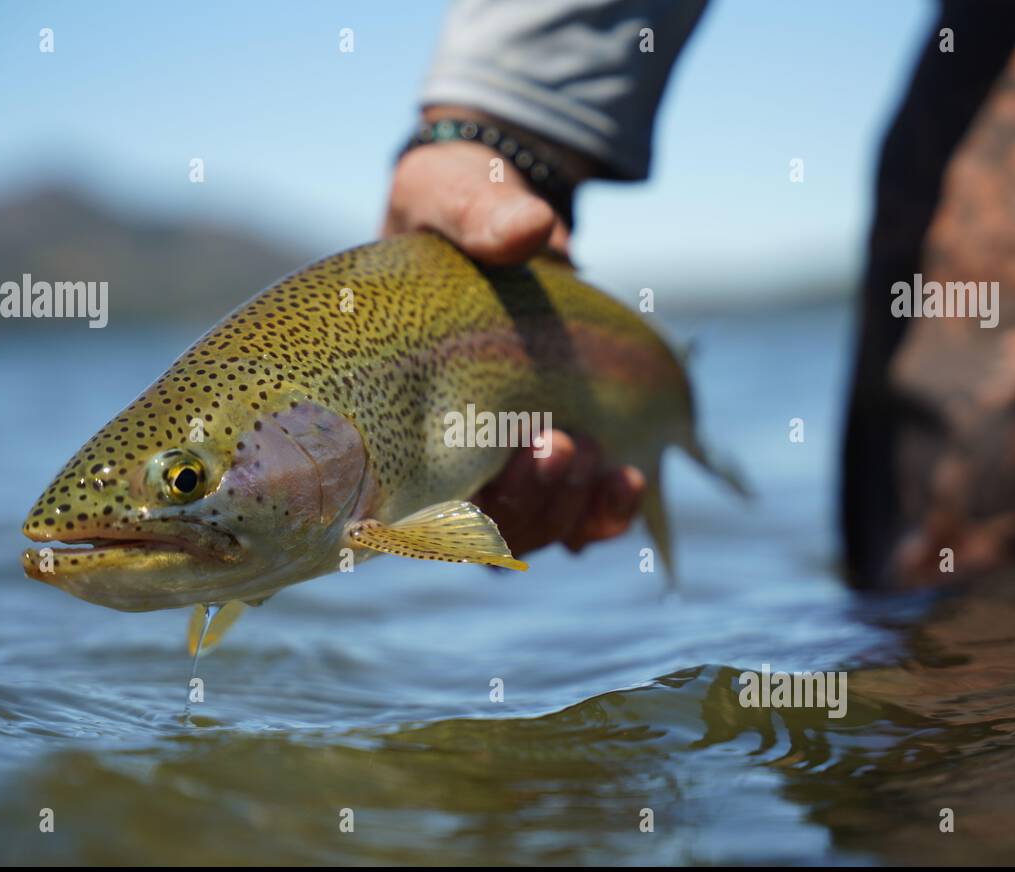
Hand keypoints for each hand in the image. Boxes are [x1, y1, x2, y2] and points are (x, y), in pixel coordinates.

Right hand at [381, 109, 644, 557]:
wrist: (496, 210)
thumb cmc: (451, 207)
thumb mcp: (450, 196)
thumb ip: (477, 213)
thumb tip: (532, 229)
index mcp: (390, 403)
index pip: (400, 499)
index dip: (447, 514)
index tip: (496, 460)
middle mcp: (442, 447)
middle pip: (478, 531)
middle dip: (528, 503)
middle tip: (555, 444)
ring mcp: (502, 460)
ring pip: (531, 533)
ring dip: (567, 508)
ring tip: (592, 451)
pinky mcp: (556, 454)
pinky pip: (576, 519)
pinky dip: (603, 512)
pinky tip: (624, 479)